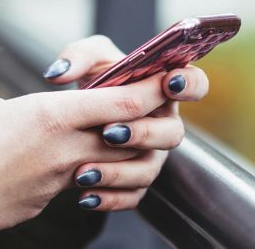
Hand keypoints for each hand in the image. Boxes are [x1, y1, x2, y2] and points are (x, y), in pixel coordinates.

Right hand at [0, 74, 165, 230]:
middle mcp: (64, 149)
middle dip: (145, 123)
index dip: (151, 90)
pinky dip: (88, 177)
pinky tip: (74, 170)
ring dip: (119, 155)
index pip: (123, 102)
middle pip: (130, 136)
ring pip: (112, 165)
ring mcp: (58, 180)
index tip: (166, 78)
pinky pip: (81, 187)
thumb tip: (5, 110)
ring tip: (108, 142)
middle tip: (144, 110)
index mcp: (51, 115)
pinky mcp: (45, 202)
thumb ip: (6, 101)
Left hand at [42, 35, 209, 210]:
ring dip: (118, 172)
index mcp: (163, 90)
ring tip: (84, 171)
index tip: (168, 83)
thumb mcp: (87, 60)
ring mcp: (152, 156)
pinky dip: (108, 199)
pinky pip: (131, 197)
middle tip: (109, 132)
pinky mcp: (135, 182)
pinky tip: (84, 196)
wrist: (75, 118)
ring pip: (148, 170)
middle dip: (143, 133)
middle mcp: (163, 125)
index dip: (189, 84)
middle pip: (173, 134)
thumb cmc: (94, 81)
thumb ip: (77, 56)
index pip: (195, 84)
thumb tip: (58, 74)